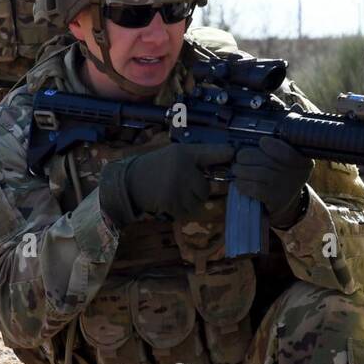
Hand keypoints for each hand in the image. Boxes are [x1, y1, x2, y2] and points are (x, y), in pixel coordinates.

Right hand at [98, 143, 234, 226]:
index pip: (210, 152)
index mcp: (184, 153)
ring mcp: (178, 186)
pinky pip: (188, 212)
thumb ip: (195, 159)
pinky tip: (169, 202)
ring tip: (175, 194)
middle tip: (183, 187)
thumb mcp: (174, 155)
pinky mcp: (172, 203)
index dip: (225, 154)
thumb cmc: (154, 168)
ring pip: (199, 201)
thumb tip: (223, 162)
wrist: (129, 183)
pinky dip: (182, 211)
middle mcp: (183, 168)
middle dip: (198, 190)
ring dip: (191, 202)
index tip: (235, 154)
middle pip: (206, 187)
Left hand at [232, 137, 311, 228]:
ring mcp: (286, 188)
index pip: (289, 152)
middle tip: (240, 158)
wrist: (281, 204)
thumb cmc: (277, 176)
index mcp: (302, 161)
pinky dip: (243, 184)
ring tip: (237, 170)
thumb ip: (270, 148)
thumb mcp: (281, 160)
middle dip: (247, 156)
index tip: (262, 142)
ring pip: (258, 173)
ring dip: (241, 170)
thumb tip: (241, 145)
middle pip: (268, 160)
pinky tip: (240, 183)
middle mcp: (297, 175)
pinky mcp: (274, 200)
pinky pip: (254, 188)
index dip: (274, 145)